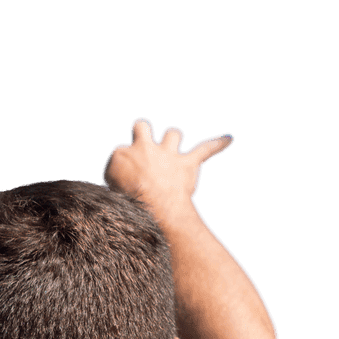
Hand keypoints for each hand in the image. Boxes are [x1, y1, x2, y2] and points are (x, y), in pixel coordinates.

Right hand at [103, 118, 233, 221]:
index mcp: (120, 155)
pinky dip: (217, 144)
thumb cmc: (128, 208)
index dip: (120, 171)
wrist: (154, 211)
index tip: (120, 187)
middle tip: (142, 142)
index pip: (118, 155)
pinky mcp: (188, 164)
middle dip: (142, 132)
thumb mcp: (109, 198)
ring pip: (173, 134)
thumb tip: (111, 194)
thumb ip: (113, 190)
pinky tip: (228, 139)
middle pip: (142, 126)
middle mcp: (144, 147)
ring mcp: (168, 154)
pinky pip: (206, 149)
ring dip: (173, 139)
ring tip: (174, 143)